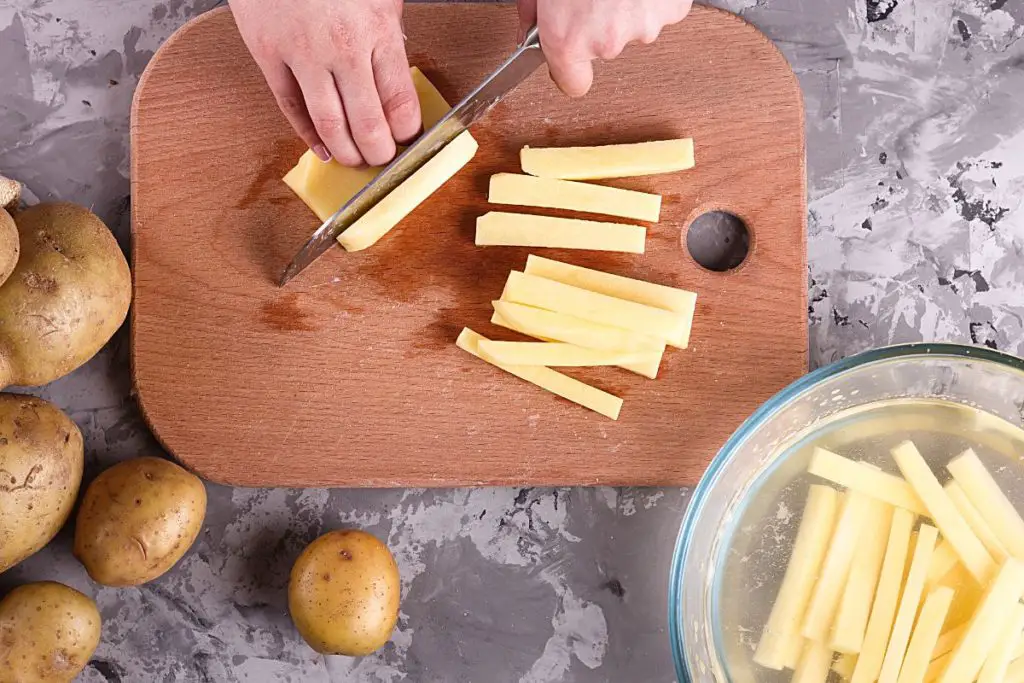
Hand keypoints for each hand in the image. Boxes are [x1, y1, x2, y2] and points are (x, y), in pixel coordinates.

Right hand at [231, 0, 420, 166]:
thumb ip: (389, 35)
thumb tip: (398, 80)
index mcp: (376, 30)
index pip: (400, 103)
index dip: (408, 133)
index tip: (409, 139)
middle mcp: (341, 48)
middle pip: (368, 125)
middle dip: (380, 153)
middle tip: (384, 159)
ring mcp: (302, 54)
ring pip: (329, 125)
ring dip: (347, 153)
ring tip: (357, 160)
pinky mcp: (269, 55)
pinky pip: (290, 107)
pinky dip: (308, 135)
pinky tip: (323, 148)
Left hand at [517, 0, 692, 96]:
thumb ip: (532, 13)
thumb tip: (529, 29)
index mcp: (569, 39)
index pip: (573, 84)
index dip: (570, 71)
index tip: (569, 60)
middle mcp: (607, 41)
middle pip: (603, 48)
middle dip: (597, 23)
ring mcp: (644, 27)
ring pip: (633, 26)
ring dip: (626, 7)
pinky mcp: (672, 10)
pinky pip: (658, 10)